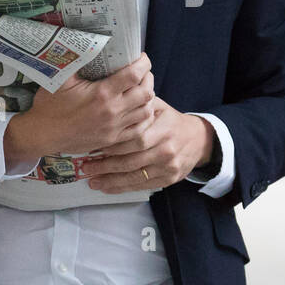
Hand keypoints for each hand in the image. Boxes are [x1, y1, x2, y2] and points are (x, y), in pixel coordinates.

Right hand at [3, 53, 155, 168]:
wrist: (42, 134)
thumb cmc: (49, 105)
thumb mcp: (60, 77)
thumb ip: (77, 59)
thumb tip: (89, 40)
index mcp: (102, 94)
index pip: (135, 74)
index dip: (143, 63)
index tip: (140, 57)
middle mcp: (112, 112)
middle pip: (146, 93)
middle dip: (148, 78)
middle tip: (142, 71)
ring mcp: (114, 128)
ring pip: (146, 112)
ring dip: (148, 98)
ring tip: (141, 89)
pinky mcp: (112, 140)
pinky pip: (139, 130)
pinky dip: (144, 118)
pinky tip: (138, 109)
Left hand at [84, 97, 214, 193]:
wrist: (198, 141)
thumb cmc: (170, 121)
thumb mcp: (159, 107)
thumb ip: (139, 105)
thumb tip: (114, 96)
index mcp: (164, 130)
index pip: (136, 140)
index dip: (114, 145)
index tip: (94, 147)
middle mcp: (167, 151)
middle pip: (132, 161)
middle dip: (107, 166)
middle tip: (86, 166)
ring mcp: (168, 168)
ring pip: (135, 177)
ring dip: (111, 181)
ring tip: (92, 180)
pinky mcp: (168, 180)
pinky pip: (142, 186)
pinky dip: (122, 188)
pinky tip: (107, 187)